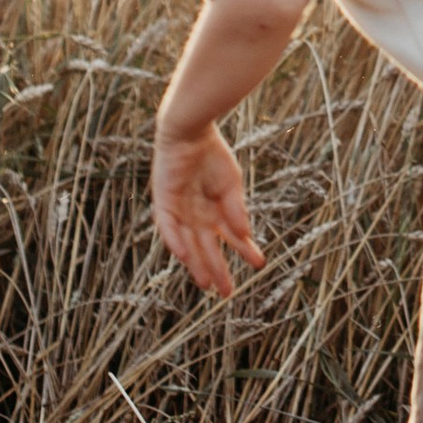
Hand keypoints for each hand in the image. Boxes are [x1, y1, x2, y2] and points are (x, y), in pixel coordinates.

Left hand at [152, 121, 266, 298]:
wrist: (191, 129)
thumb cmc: (211, 154)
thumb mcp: (230, 184)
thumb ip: (235, 210)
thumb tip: (245, 235)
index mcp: (214, 210)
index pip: (229, 237)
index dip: (242, 251)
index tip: (258, 265)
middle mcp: (196, 215)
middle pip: (207, 248)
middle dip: (217, 269)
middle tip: (228, 293)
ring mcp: (179, 210)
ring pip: (188, 244)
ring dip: (196, 264)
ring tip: (206, 284)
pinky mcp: (164, 201)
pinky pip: (168, 226)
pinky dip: (175, 241)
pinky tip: (184, 256)